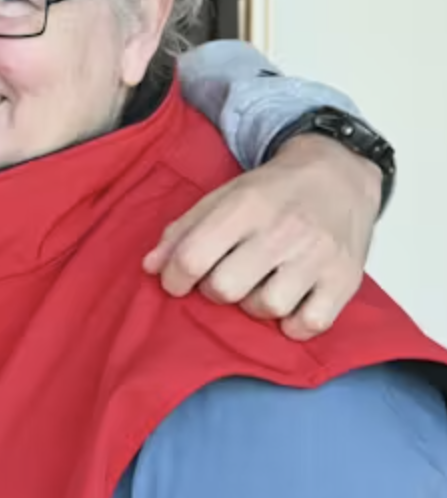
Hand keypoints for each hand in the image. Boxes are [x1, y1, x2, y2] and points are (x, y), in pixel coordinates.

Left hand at [142, 134, 380, 339]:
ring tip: (261, 286)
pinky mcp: (346, 279)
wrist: (339, 175)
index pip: (192, 258)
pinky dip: (294, 323)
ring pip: (267, 308)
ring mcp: (319, 256)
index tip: (177, 281)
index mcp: (246, 207)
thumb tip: (151, 268)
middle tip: (226, 278)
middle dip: (216, 290)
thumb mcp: (222, 198)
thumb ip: (182, 231)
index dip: (174, 279)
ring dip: (255, 306)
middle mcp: (284, 231)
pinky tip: (290, 304)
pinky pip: (310, 323)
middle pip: (225, 288)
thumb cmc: (273, 191)